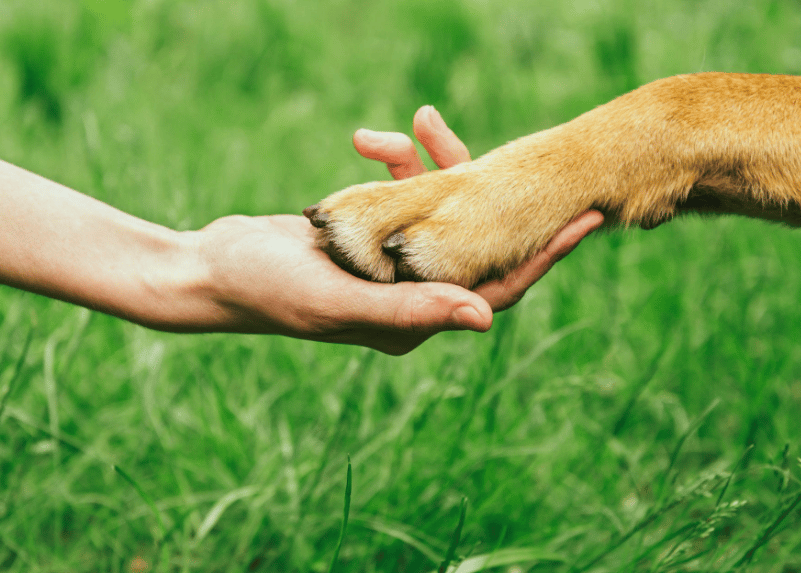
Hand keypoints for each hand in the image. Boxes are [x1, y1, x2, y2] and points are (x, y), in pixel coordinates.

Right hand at [189, 106, 602, 353]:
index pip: (499, 288)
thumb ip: (412, 309)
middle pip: (476, 242)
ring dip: (431, 165)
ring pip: (438, 210)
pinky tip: (370, 141)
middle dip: (492, 192)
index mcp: (415, 320)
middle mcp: (410, 295)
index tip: (588, 218)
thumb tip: (489, 319)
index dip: (545, 255)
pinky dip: (393, 165)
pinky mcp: (368, 235)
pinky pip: (402, 195)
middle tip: (526, 152)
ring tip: (417, 122)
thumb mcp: (340, 300)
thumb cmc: (269, 290)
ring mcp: (389, 264)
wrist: (213, 268)